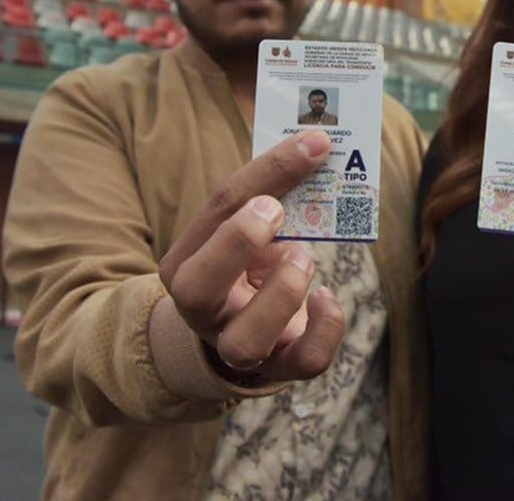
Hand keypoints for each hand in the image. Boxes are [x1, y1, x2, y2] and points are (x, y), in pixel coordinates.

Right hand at [158, 130, 346, 381]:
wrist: (239, 329)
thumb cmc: (246, 263)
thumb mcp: (242, 229)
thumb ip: (267, 196)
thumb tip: (314, 151)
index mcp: (186, 262)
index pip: (215, 211)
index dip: (266, 173)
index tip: (310, 146)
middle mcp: (202, 311)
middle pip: (196, 288)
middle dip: (239, 241)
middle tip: (277, 210)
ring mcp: (237, 345)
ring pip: (247, 341)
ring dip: (284, 290)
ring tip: (304, 258)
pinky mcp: (280, 366)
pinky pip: (305, 361)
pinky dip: (326, 325)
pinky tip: (326, 297)